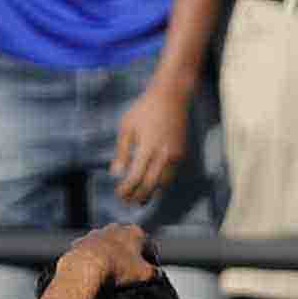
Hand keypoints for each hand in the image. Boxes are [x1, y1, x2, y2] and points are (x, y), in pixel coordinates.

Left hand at [105, 70, 193, 206]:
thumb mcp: (126, 127)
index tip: (118, 194)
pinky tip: (150, 185)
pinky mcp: (181, 154)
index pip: (136, 177)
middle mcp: (164, 154)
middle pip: (151, 185)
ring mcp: (175, 155)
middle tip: (126, 202)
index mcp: (148, 147)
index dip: (126, 190)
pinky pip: (170, 175)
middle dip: (138, 196)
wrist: (171, 97)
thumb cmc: (144, 110)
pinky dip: (160, 184)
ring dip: (150, 193)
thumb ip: (122, 152)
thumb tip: (116, 173)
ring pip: (163, 183)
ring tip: (138, 198)